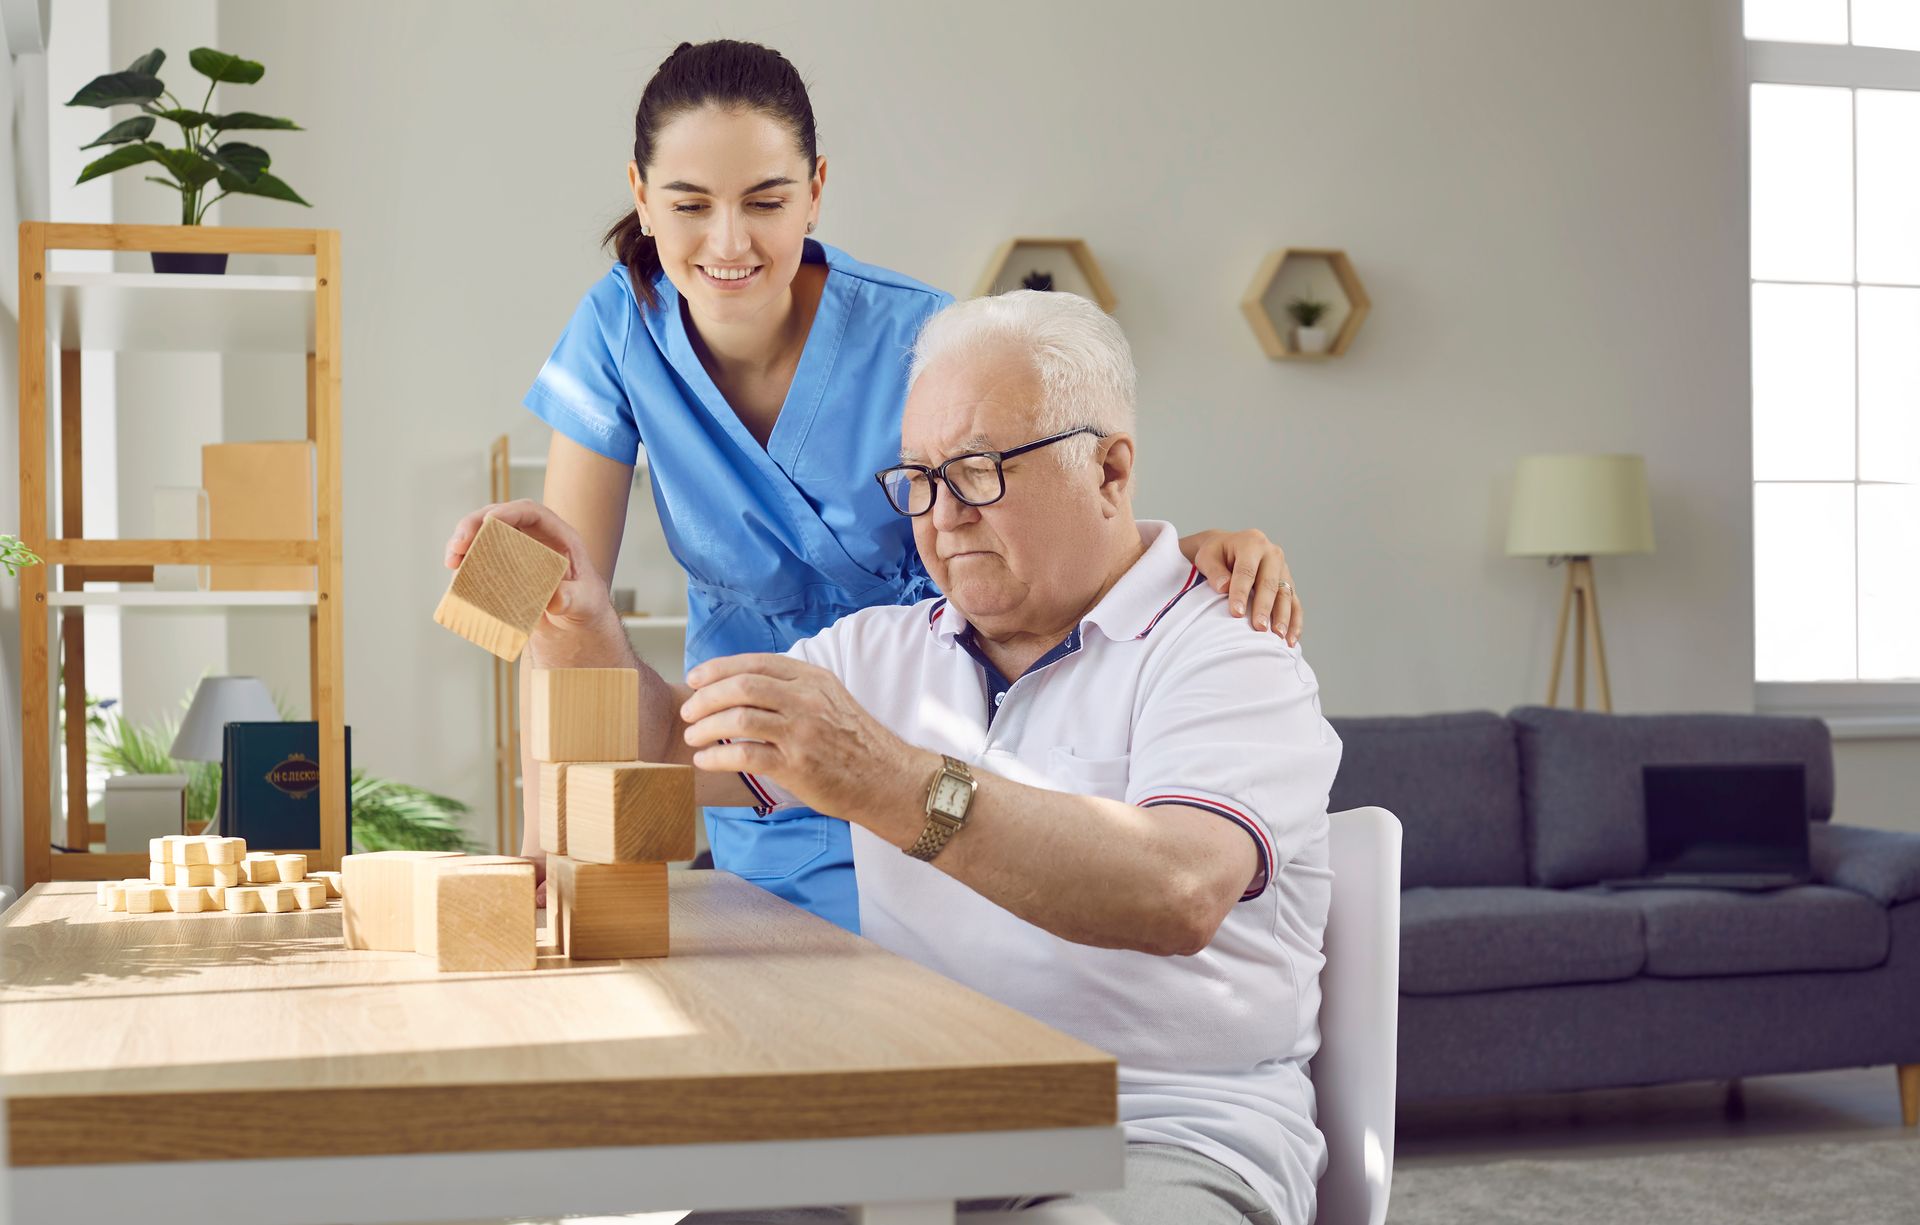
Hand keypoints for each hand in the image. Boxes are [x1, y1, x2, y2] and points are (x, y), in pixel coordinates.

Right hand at [442, 500, 622, 664]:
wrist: (577, 627)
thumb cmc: (586, 609)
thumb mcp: (586, 605)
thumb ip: (574, 600)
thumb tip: (555, 598)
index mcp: (559, 537)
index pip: (531, 513)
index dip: (507, 512)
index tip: (487, 522)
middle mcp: (534, 539)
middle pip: (499, 519)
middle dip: (473, 526)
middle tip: (457, 547)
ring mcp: (516, 553)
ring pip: (483, 537)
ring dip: (463, 545)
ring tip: (451, 563)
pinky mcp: (502, 571)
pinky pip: (479, 561)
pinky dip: (465, 567)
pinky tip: (456, 580)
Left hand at [678, 653, 924, 838]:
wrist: (888, 780)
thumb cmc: (856, 743)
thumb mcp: (831, 700)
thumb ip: (795, 689)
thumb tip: (747, 685)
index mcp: (813, 678)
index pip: (755, 662)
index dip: (718, 668)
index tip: (695, 679)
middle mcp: (807, 700)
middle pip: (742, 686)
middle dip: (706, 697)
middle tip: (689, 711)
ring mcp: (802, 732)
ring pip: (739, 717)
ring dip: (706, 726)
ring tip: (693, 737)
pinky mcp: (797, 765)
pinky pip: (744, 754)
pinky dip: (717, 756)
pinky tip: (705, 761)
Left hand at [1180, 528, 1301, 645]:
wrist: (1229, 548)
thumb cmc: (1216, 555)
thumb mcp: (1207, 557)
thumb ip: (1214, 571)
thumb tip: (1224, 588)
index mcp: (1252, 543)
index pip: (1247, 570)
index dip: (1241, 592)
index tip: (1236, 614)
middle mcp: (1272, 554)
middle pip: (1270, 583)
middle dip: (1264, 607)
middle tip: (1259, 628)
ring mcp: (1283, 568)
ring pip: (1286, 594)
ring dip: (1283, 617)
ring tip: (1278, 637)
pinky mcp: (1289, 582)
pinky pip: (1295, 602)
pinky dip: (1295, 621)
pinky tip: (1291, 639)